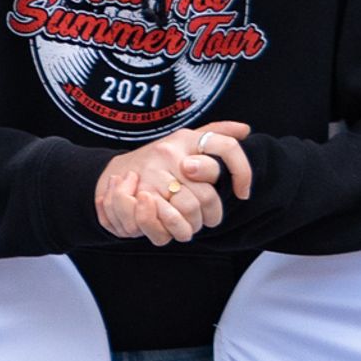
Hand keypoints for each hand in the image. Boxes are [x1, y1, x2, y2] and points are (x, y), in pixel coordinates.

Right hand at [95, 122, 255, 244]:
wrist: (116, 172)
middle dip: (212, 214)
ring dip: (194, 224)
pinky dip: (176, 230)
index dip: (242, 173)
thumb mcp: (183, 141)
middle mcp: (169, 152)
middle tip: (209, 218)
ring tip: (192, 224)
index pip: (227, 148)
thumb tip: (245, 129)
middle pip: (208, 193)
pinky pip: (170, 221)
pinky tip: (177, 229)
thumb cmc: (158, 161)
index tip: (243, 192)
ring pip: (190, 209)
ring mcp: (153, 174)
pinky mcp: (140, 194)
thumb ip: (214, 133)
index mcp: (185, 138)